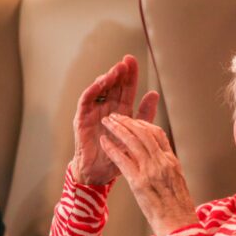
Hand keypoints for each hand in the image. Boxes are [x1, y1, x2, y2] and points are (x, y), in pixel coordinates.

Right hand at [72, 55, 158, 184]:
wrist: (99, 173)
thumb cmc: (116, 157)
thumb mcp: (136, 134)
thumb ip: (144, 114)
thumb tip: (154, 93)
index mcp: (121, 111)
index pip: (126, 89)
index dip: (130, 75)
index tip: (133, 61)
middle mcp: (107, 108)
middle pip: (113, 85)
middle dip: (119, 73)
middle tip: (126, 61)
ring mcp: (94, 112)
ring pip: (100, 90)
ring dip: (107, 79)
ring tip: (115, 71)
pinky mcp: (82, 118)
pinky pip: (86, 101)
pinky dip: (92, 90)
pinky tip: (99, 83)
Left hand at [100, 113, 197, 235]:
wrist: (180, 228)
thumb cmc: (179, 212)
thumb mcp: (178, 184)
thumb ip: (167, 170)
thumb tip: (159, 163)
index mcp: (172, 162)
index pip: (158, 134)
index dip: (143, 124)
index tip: (132, 120)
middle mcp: (163, 163)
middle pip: (144, 133)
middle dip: (128, 121)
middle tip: (115, 116)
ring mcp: (151, 172)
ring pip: (133, 141)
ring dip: (118, 129)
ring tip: (107, 122)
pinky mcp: (139, 183)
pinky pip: (123, 160)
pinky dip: (112, 148)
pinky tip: (104, 142)